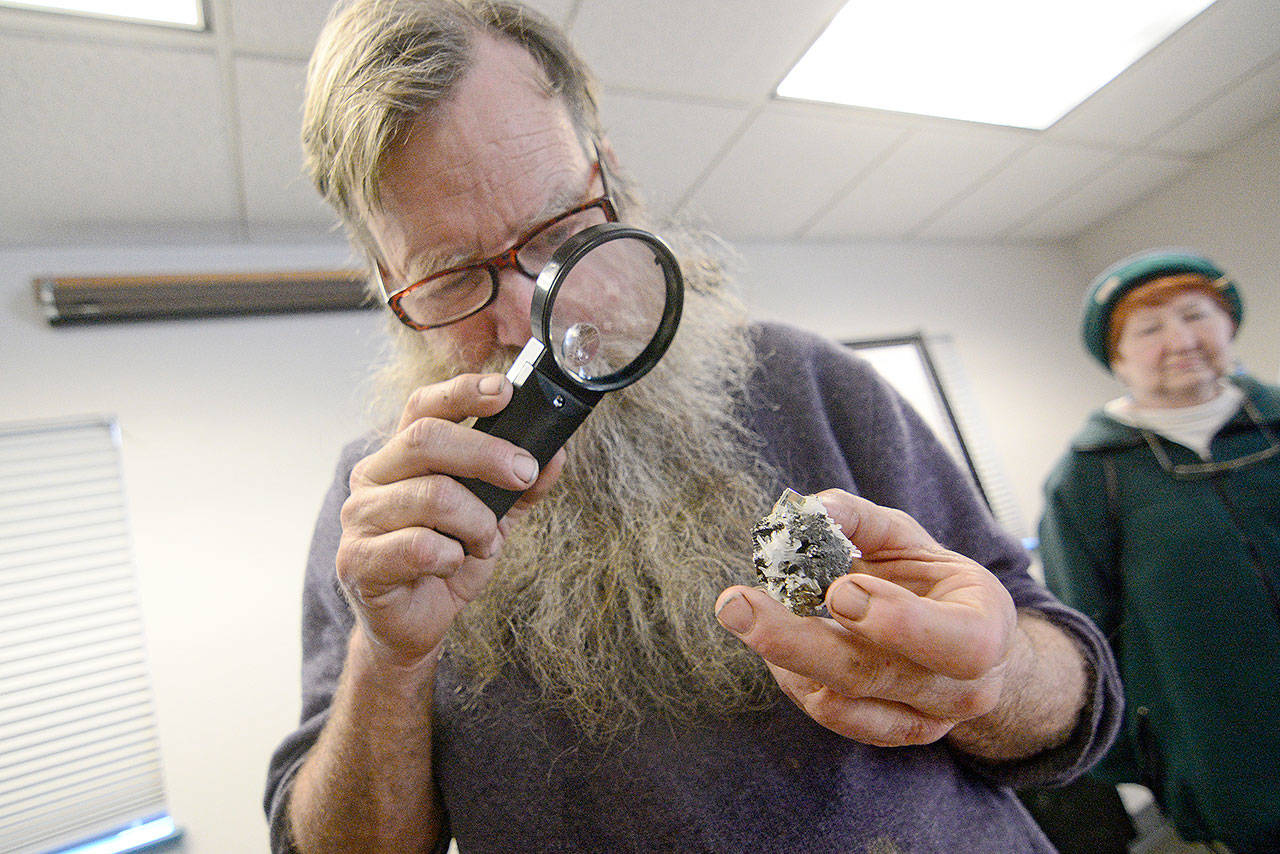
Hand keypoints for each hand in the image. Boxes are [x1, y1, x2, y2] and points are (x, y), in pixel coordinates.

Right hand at [335, 373, 564, 666]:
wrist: (415, 625)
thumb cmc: (447, 561)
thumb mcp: (493, 518)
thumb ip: (520, 487)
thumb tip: (556, 454)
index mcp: (400, 456)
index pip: (424, 406)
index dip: (462, 392)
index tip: (505, 392)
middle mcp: (372, 477)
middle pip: (425, 440)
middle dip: (486, 453)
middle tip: (524, 472)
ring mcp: (359, 518)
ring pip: (432, 496)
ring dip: (476, 521)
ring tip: (485, 542)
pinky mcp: (356, 560)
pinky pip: (418, 546)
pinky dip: (451, 556)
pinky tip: (453, 564)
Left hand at [715, 490, 1016, 747]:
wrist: (957, 638)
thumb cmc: (928, 580)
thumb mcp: (906, 538)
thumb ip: (860, 520)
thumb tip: (811, 509)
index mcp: (986, 627)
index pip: (960, 643)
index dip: (898, 622)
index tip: (840, 589)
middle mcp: (963, 687)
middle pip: (873, 674)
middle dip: (796, 640)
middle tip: (736, 604)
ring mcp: (925, 720)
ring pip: (840, 699)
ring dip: (780, 655)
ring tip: (742, 610)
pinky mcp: (887, 733)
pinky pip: (829, 713)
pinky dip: (792, 677)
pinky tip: (774, 643)